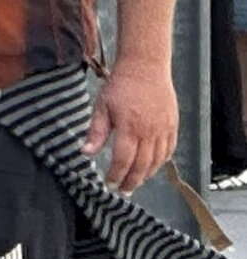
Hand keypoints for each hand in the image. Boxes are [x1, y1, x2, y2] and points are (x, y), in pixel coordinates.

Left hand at [86, 54, 177, 193]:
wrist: (145, 67)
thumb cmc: (120, 86)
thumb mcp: (101, 107)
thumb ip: (96, 133)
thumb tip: (85, 153)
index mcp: (129, 128)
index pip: (123, 160)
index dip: (116, 175)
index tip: (109, 183)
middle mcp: (149, 131)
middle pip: (142, 165)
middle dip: (132, 181)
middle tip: (124, 191)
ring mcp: (164, 128)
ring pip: (158, 160)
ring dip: (147, 174)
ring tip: (136, 183)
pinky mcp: (173, 124)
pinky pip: (170, 149)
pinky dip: (162, 161)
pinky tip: (153, 166)